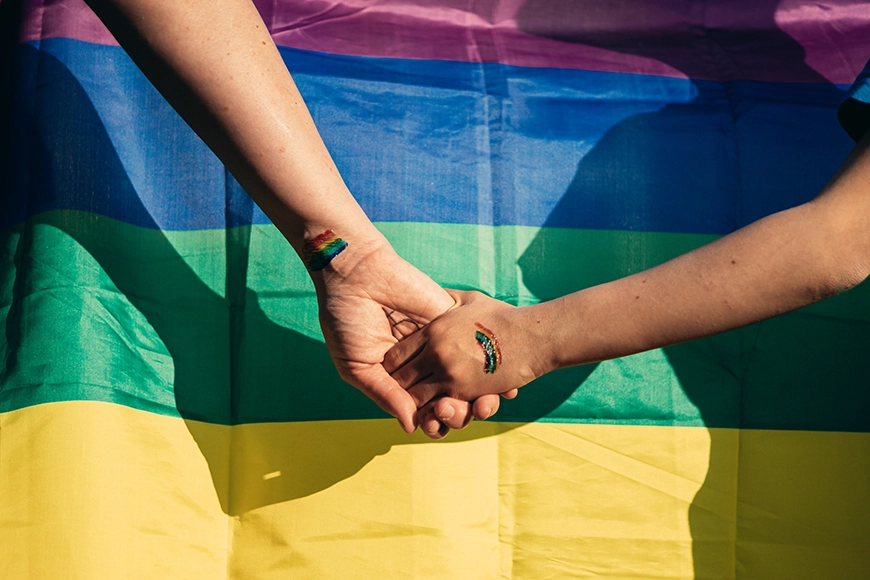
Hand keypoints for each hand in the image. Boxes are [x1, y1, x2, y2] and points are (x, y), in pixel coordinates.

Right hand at [313, 242, 501, 433]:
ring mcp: (441, 344)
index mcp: (398, 378)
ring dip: (477, 398)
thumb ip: (385, 395)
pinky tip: (504, 385)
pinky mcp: (454, 322)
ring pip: (468, 380)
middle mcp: (423, 364)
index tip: (436, 428)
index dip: (433, 422)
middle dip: (457, 413)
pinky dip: (495, 369)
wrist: (358, 275)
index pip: (423, 409)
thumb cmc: (348, 320)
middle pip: (449, 398)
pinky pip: (479, 348)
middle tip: (455, 414)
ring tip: (476, 405)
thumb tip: (412, 426)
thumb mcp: (358, 366)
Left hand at [384, 290, 552, 434]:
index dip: (395, 366)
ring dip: (418, 404)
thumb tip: (434, 294)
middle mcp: (435, 351)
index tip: (401, 372)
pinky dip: (435, 413)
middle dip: (401, 388)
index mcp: (433, 329)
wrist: (533, 336)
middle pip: (399, 378)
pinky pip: (437, 409)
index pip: (396, 355)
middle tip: (407, 394)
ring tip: (424, 404)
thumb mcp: (469, 301)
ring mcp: (448, 372)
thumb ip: (447, 299)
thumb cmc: (503, 317)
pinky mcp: (464, 391)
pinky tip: (440, 409)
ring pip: (414, 398)